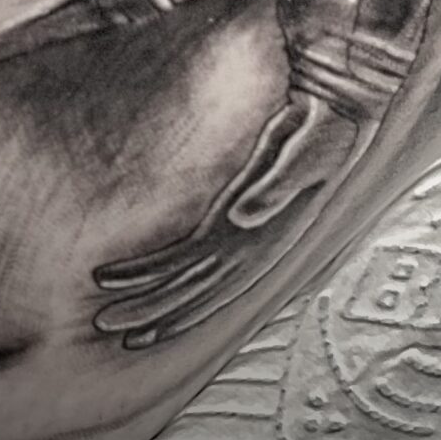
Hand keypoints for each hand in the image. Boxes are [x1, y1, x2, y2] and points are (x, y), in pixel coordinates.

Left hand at [91, 91, 356, 347]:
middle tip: (105, 324)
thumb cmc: (322, 131)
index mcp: (265, 239)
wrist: (334, 112)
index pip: (215, 284)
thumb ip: (278, 184)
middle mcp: (248, 248)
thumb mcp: (308, 152)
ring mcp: (237, 238)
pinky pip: (184, 253)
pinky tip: (123, 277)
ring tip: (105, 318)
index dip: (179, 308)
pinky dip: (151, 270)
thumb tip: (242, 218)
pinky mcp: (226, 220)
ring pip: (185, 279)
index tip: (144, 327)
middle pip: (192, 289)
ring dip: (147, 300)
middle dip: (150, 310)